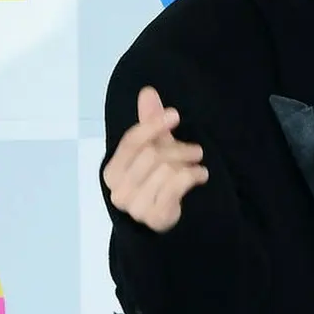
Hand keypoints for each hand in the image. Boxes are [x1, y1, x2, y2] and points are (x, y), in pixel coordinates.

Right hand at [103, 86, 208, 231]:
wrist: (167, 221)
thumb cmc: (158, 182)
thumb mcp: (154, 150)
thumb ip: (150, 123)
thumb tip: (147, 91)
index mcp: (112, 171)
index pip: (131, 142)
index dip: (153, 126)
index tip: (174, 115)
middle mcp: (118, 190)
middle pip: (151, 155)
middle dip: (178, 148)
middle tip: (195, 149)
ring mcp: (135, 207)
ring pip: (165, 169)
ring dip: (187, 163)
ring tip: (197, 164)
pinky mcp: (155, 217)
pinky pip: (176, 185)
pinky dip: (193, 175)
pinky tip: (200, 175)